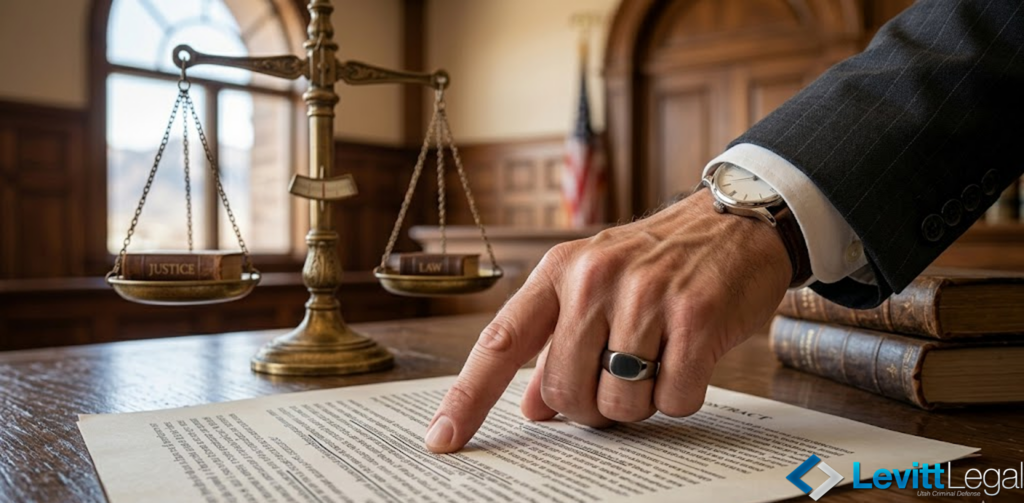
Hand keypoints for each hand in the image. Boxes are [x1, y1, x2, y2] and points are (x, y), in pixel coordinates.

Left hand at [423, 189, 792, 452]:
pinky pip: (672, 399)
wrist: (736, 221)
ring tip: (656, 361)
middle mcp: (594, 279)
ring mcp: (645, 296)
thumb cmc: (660, 261)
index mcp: (558, 272)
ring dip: (639, 403)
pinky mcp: (695, 315)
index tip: (442, 440)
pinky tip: (688, 359)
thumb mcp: (595, 286)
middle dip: (589, 407)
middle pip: (564, 392)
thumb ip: (556, 344)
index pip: (499, 343)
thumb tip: (530, 409)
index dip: (467, 398)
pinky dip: (680, 396)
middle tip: (617, 380)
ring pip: (618, 403)